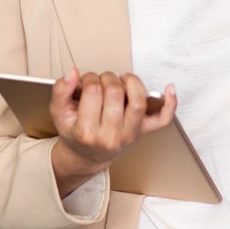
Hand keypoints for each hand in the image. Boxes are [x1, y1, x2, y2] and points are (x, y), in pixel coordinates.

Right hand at [50, 69, 175, 183]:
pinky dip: (170, 103)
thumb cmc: (75, 133)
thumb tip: (72, 73)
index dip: (89, 78)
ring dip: (131, 82)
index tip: (86, 80)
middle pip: (114, 92)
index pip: (92, 91)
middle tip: (102, 81)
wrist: (88, 156)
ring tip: (122, 80)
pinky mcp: (143, 133)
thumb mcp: (59, 114)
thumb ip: (60, 91)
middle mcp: (110, 136)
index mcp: (86, 132)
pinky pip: (163, 119)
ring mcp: (130, 135)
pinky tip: (169, 89)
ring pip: (138, 101)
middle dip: (107, 77)